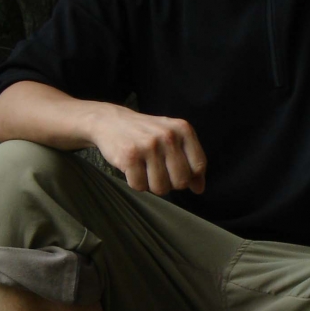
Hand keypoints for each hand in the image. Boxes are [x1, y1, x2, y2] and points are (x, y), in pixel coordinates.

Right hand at [91, 103, 206, 194]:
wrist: (110, 121)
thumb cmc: (146, 135)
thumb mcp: (172, 140)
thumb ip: (190, 162)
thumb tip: (199, 189)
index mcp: (183, 129)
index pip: (199, 166)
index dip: (190, 176)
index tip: (177, 171)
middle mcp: (168, 136)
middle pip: (181, 181)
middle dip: (170, 183)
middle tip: (158, 171)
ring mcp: (149, 146)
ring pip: (161, 188)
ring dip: (151, 185)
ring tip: (145, 169)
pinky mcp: (130, 156)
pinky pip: (140, 186)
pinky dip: (135, 183)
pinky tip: (132, 169)